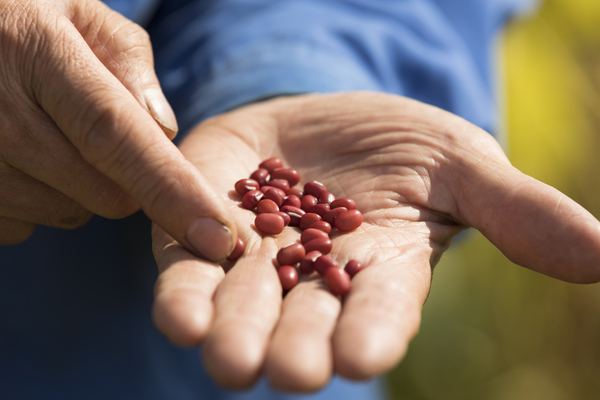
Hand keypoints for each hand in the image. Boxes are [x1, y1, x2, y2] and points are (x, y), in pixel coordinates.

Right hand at [0, 0, 234, 260]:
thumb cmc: (23, 24)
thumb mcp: (79, 15)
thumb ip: (129, 62)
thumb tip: (163, 130)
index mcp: (39, 54)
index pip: (117, 136)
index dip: (170, 190)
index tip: (215, 237)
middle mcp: (0, 115)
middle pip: (106, 194)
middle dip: (127, 179)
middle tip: (96, 133)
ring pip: (69, 214)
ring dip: (77, 189)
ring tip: (45, 135)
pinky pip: (25, 225)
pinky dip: (38, 200)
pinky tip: (17, 158)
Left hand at [151, 92, 599, 391]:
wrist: (318, 119)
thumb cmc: (396, 144)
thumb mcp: (459, 163)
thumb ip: (517, 211)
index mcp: (380, 271)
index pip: (381, 313)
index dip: (374, 333)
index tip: (365, 358)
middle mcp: (314, 283)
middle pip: (306, 325)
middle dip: (297, 348)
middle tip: (292, 372)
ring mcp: (256, 262)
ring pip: (242, 310)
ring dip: (233, 335)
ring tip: (229, 360)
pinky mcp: (205, 236)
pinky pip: (190, 275)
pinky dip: (184, 297)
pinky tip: (181, 317)